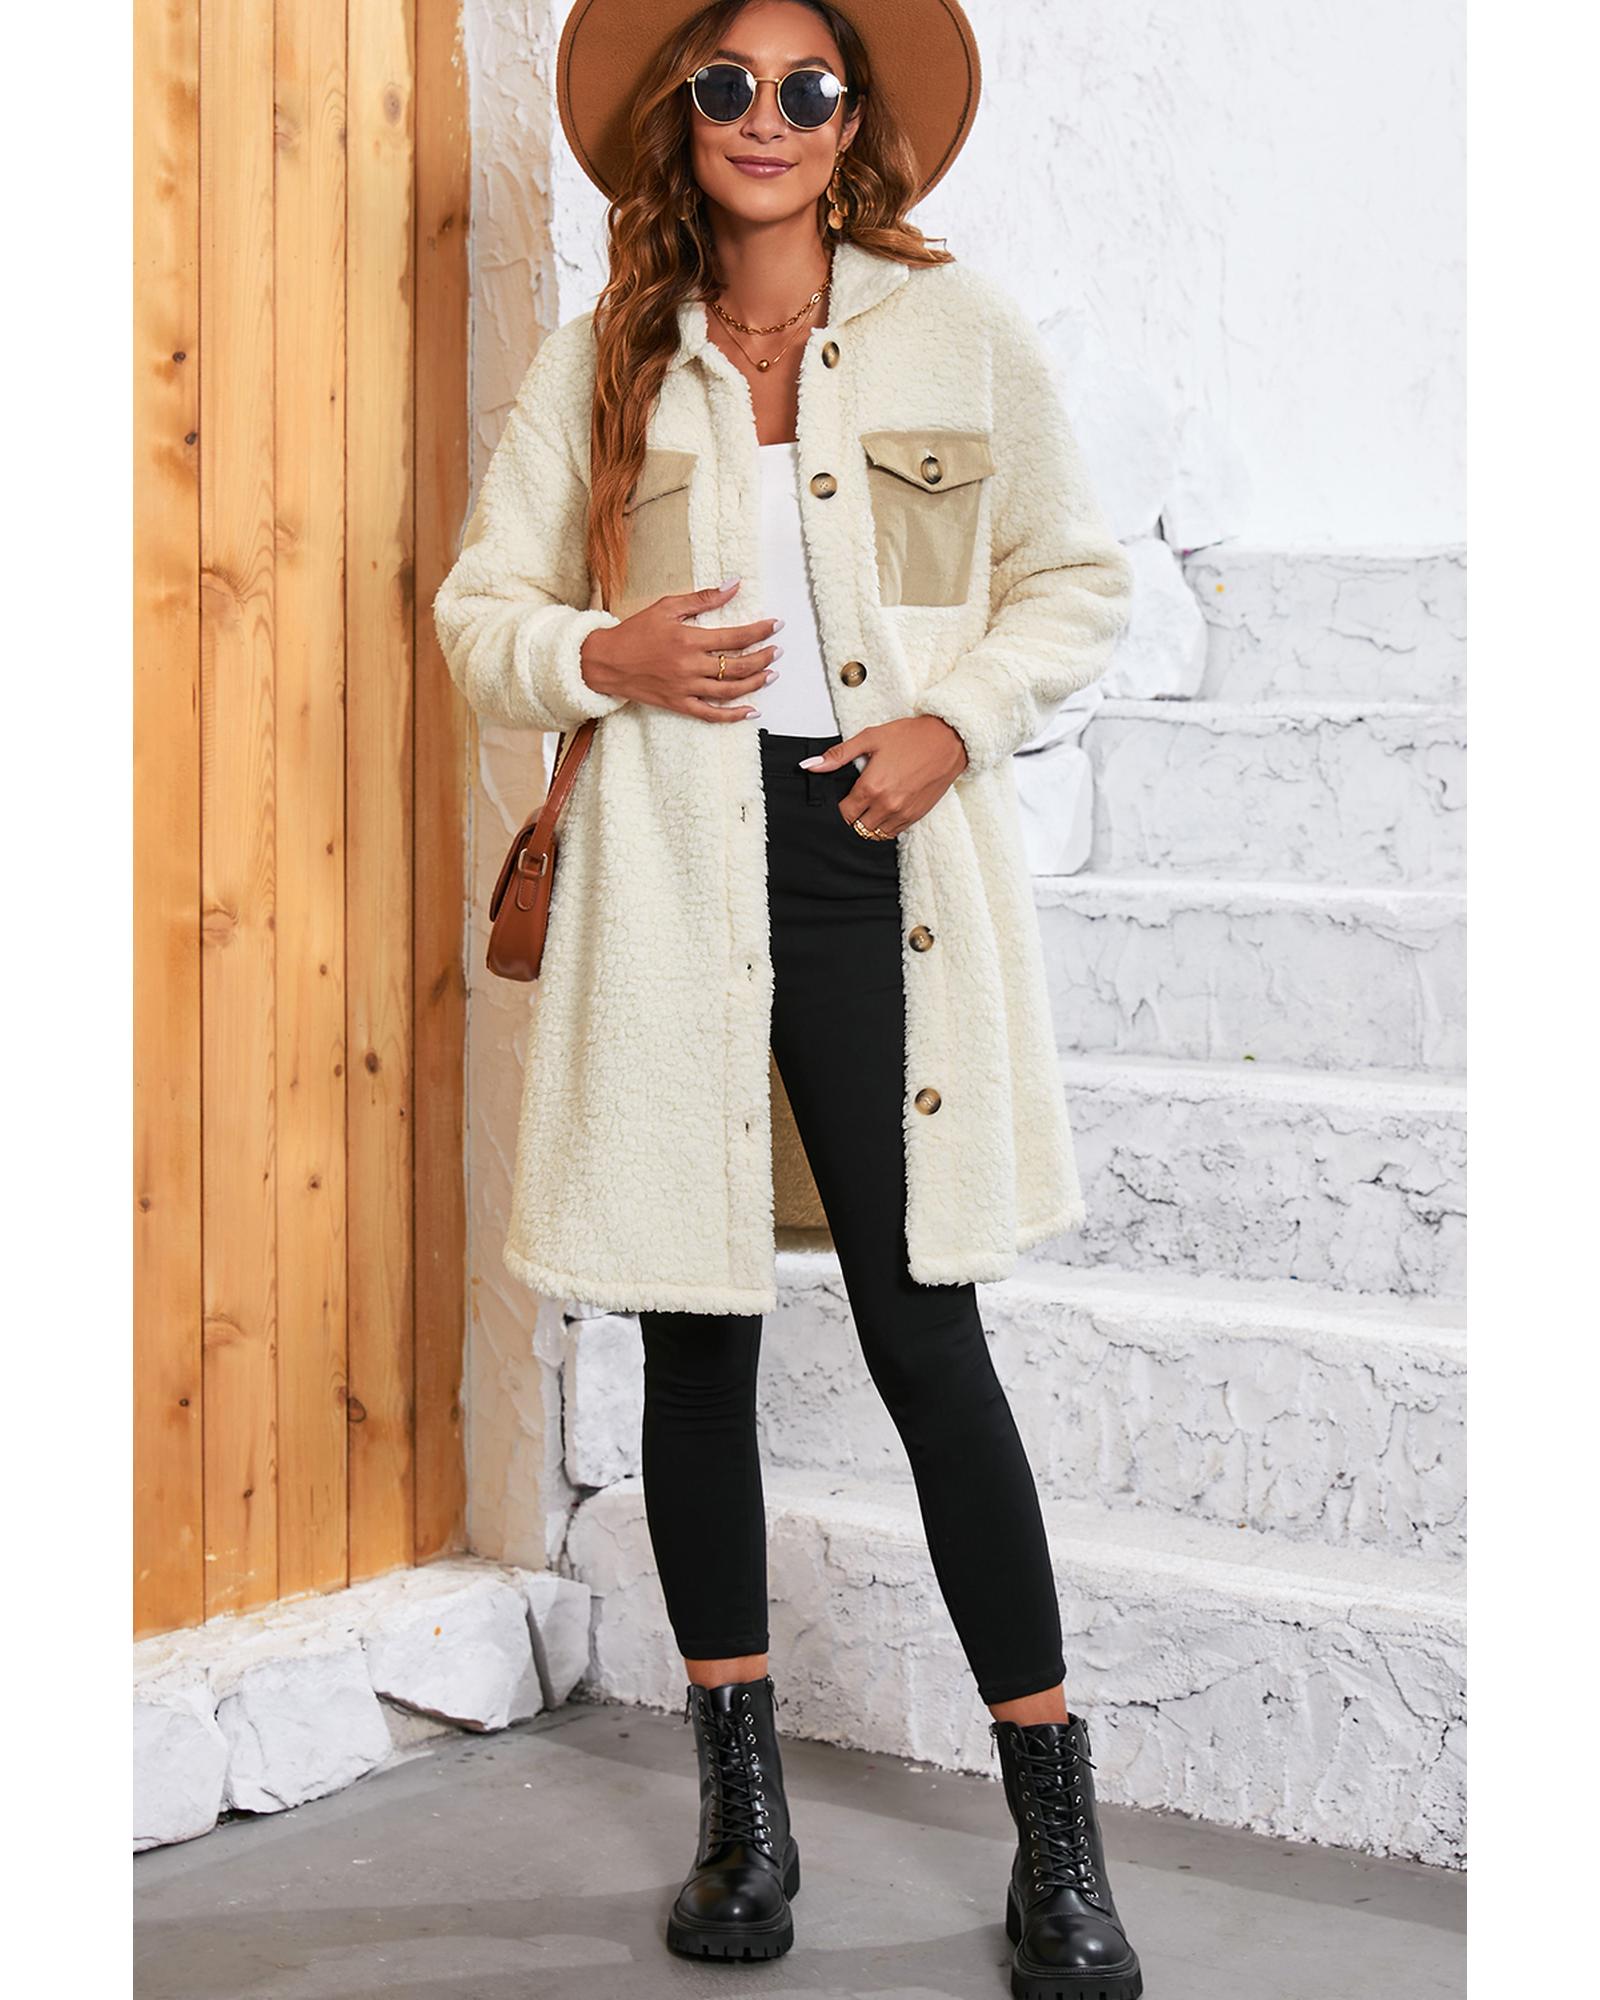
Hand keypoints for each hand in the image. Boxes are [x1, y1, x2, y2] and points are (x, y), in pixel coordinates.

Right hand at [579, 580, 780, 721]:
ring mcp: (686, 688)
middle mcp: (690, 666)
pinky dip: (734, 715)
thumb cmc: (635, 632)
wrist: (606, 661)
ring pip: (730, 691)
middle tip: (777, 651)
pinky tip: (751, 711)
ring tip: (771, 674)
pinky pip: (711, 715)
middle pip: (738, 666)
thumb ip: (703, 599)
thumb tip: (733, 586)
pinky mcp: (679, 704)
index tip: (775, 626)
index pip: (735, 637)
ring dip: (755, 683)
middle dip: (763, 657)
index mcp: (689, 639)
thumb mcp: (667, 607)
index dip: (760, 631)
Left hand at [799, 715, 969, 835]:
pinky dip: (886, 825)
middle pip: (858, 827)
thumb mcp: (870, 738)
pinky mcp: (916, 816)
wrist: (947, 740)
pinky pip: (893, 833)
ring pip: (875, 833)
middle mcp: (886, 805)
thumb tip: (810, 765)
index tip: (848, 795)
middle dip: (855, 815)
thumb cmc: (910, 736)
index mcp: (871, 787)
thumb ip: (838, 755)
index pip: (845, 814)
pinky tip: (888, 807)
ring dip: (870, 823)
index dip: (843, 805)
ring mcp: (902, 813)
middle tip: (860, 799)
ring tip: (874, 804)